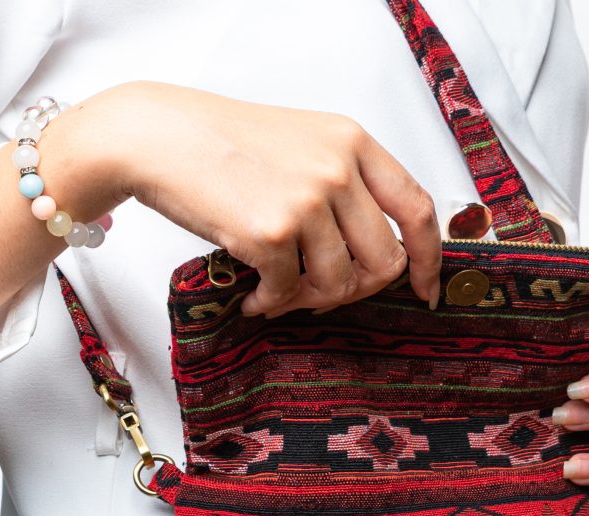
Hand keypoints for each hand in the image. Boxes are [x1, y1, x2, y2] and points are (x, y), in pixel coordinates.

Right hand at [107, 81, 441, 315]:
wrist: (159, 137)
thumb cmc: (226, 144)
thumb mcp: (305, 144)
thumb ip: (348, 186)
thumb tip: (382, 255)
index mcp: (353, 143)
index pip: (417, 209)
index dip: (429, 259)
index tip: (425, 290)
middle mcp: (337, 169)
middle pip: (385, 262)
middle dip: (358, 290)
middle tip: (323, 294)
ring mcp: (306, 201)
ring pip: (340, 285)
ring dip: (309, 300)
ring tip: (280, 292)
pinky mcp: (271, 232)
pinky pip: (289, 293)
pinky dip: (271, 304)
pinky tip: (253, 294)